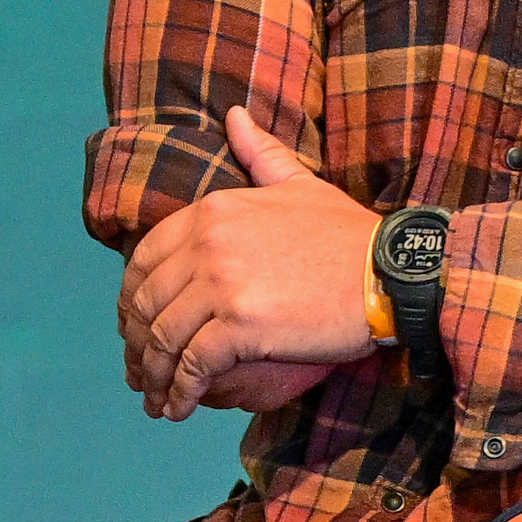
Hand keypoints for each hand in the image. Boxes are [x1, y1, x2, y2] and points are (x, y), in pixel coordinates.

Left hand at [115, 107, 379, 420]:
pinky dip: (179, 390)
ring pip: (162, 337)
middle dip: (134, 342)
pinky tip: (176, 407)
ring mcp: (222, 285)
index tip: (132, 326)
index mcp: (210, 211)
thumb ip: (259, 153)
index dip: (129, 299)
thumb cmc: (349, 234)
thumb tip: (234, 114)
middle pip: (146, 301)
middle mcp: (207, 244)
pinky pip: (193, 363)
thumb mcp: (298, 183)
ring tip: (154, 400)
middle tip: (137, 371)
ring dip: (152, 374)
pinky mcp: (242, 327)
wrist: (392, 272)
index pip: (143, 259)